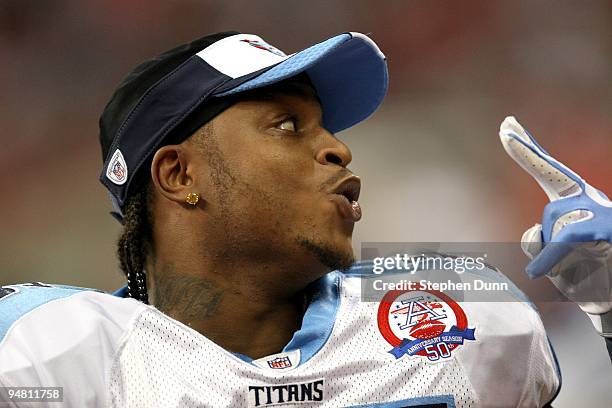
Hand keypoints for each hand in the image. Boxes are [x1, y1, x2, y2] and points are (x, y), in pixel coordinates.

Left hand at [499, 116, 611, 336]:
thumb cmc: (585, 276)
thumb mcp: (552, 259)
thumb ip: (537, 242)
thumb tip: (535, 231)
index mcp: (573, 204)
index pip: (546, 171)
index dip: (527, 151)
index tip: (507, 127)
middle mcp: (586, 200)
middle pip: (549, 177)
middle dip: (525, 150)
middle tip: (504, 123)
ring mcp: (599, 211)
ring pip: (552, 223)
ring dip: (554, 254)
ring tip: (579, 267)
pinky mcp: (607, 227)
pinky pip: (566, 238)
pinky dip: (550, 257)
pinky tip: (537, 272)